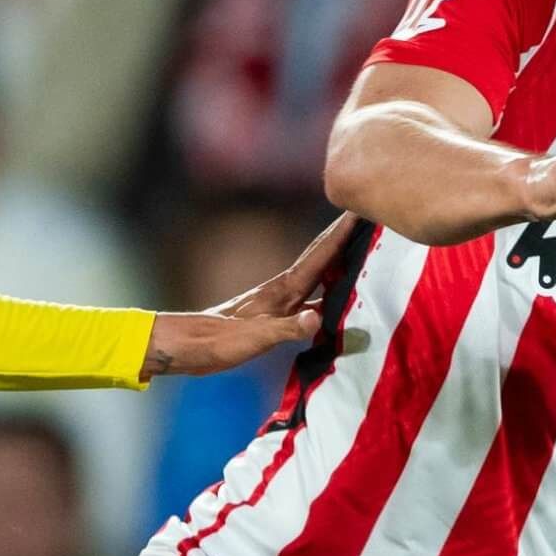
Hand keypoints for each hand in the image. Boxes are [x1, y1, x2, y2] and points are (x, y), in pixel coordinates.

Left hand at [144, 213, 360, 380]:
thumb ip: (286, 329)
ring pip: (319, 279)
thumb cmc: (217, 341)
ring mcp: (281, 303)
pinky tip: (340, 300)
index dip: (341, 234)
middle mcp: (284, 291)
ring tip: (363, 252)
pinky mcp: (277, 317)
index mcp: (282, 290)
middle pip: (321, 259)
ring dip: (340, 264)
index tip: (359, 210)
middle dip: (344, 238)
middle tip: (367, 217)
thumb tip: (318, 317)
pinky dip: (330, 295)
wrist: (189, 346)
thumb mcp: (253, 338)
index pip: (319, 256)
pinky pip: (313, 300)